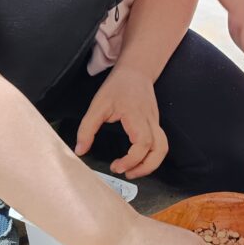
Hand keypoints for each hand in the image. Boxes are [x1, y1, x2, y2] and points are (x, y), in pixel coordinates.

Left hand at [75, 64, 167, 178]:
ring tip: (132, 171)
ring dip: (151, 164)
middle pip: (160, 149)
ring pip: (163, 148)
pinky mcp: (154, 124)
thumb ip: (87, 128)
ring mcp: (155, 123)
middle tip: (126, 173)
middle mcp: (150, 121)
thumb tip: (80, 150)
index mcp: (137, 116)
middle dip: (145, 167)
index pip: (143, 143)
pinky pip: (159, 144)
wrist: (136, 71)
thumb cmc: (118, 86)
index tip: (116, 166)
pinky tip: (136, 159)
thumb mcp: (98, 105)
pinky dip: (150, 156)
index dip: (132, 159)